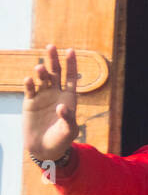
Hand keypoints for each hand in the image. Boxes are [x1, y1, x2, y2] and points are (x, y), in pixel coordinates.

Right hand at [22, 45, 79, 160]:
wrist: (44, 148)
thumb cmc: (61, 139)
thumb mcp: (69, 131)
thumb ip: (68, 119)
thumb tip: (61, 107)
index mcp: (69, 98)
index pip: (71, 77)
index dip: (71, 64)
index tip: (71, 50)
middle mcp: (56, 94)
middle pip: (55, 73)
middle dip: (53, 59)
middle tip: (51, 46)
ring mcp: (42, 97)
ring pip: (42, 79)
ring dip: (41, 72)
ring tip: (39, 68)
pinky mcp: (30, 103)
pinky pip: (30, 90)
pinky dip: (29, 84)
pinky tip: (29, 80)